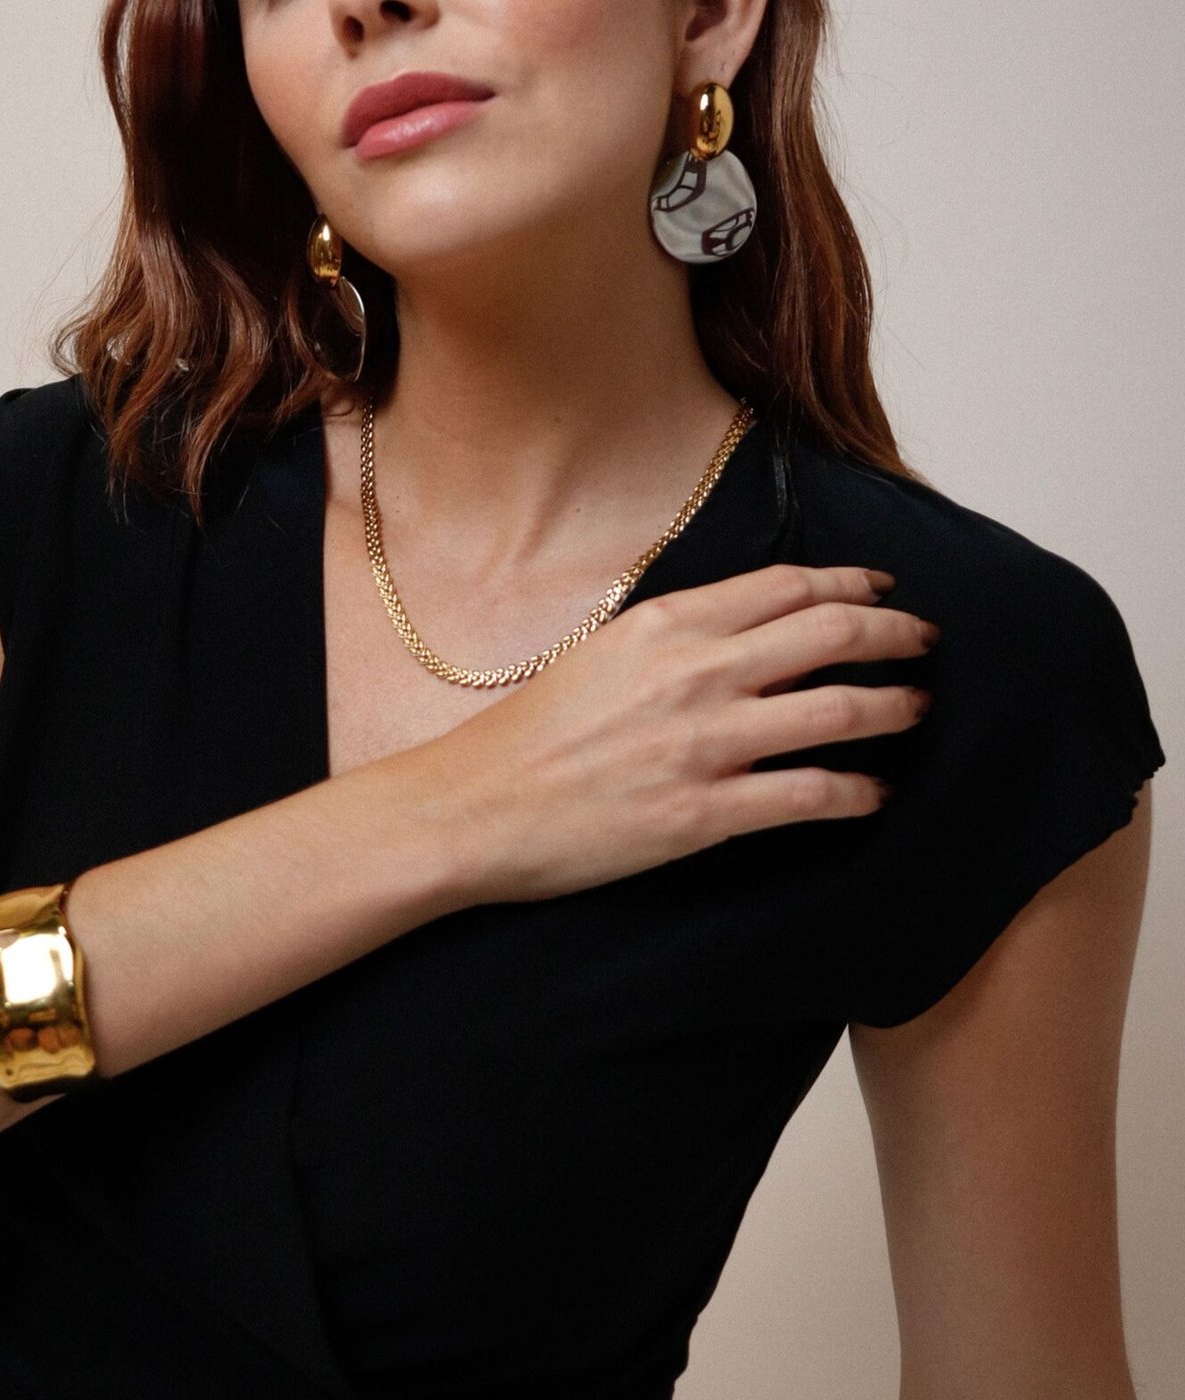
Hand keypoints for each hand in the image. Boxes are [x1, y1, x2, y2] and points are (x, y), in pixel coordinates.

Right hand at [428, 563, 934, 904]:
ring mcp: (704, 743)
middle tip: (924, 643)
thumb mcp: (603, 652)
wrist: (475, 807)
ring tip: (916, 710)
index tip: (882, 592)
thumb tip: (746, 631)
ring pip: (838, 710)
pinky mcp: (705, 813)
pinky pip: (810, 796)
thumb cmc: (532, 736)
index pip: (788, 587)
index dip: (851, 586)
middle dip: (895, 635)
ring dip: (893, 707)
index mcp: (667, 624)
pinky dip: (857, 793)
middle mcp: (695, 673)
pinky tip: (874, 795)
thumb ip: (677, 638)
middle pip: (831, 634)